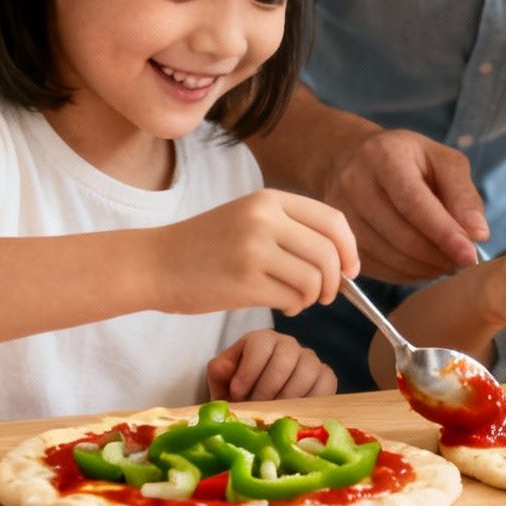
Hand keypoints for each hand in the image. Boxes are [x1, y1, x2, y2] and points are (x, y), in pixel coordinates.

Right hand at [146, 190, 358, 316]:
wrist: (155, 263)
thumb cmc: (205, 246)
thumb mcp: (248, 218)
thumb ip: (290, 229)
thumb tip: (342, 259)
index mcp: (268, 199)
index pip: (332, 221)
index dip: (350, 249)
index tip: (350, 270)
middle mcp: (264, 219)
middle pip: (328, 253)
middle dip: (336, 280)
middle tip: (326, 295)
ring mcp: (254, 250)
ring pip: (314, 279)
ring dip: (313, 297)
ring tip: (297, 300)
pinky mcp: (244, 281)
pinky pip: (292, 298)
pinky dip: (294, 307)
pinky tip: (282, 305)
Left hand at [207, 329, 336, 400]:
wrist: (257, 407)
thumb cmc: (238, 392)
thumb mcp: (222, 381)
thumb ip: (220, 371)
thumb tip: (229, 369)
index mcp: (262, 340)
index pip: (261, 345)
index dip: (249, 372)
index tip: (238, 394)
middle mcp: (288, 344)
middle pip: (285, 358)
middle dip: (268, 388)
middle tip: (257, 407)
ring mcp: (310, 360)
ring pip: (308, 372)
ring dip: (288, 398)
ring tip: (274, 413)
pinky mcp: (325, 377)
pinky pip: (326, 384)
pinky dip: (312, 401)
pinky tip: (295, 413)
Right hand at [322, 128, 489, 282]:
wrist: (350, 158)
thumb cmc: (406, 159)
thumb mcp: (441, 160)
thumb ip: (463, 194)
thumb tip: (477, 234)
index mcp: (384, 156)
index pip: (414, 203)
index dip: (444, 233)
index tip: (470, 256)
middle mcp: (354, 182)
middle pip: (401, 234)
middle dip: (438, 255)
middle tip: (464, 261)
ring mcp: (340, 213)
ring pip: (388, 256)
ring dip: (425, 267)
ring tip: (446, 262)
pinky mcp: (337, 238)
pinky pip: (376, 267)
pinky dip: (406, 273)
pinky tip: (423, 265)